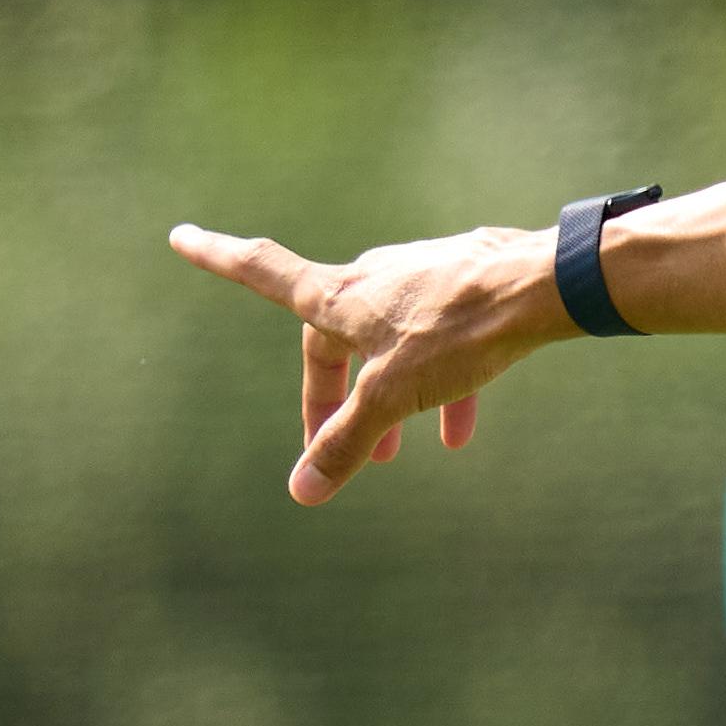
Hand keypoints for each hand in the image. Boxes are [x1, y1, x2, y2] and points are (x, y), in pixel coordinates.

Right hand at [166, 222, 564, 504]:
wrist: (543, 288)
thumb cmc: (459, 332)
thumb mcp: (392, 395)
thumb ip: (346, 442)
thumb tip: (301, 490)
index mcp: (340, 294)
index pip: (262, 270)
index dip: (219, 258)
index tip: (181, 235)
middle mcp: (373, 276)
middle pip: (333, 337)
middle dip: (332, 395)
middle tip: (335, 446)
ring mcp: (421, 276)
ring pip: (389, 343)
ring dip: (387, 397)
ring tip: (396, 452)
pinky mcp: (464, 286)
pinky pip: (437, 341)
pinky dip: (438, 386)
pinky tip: (459, 432)